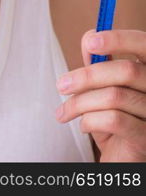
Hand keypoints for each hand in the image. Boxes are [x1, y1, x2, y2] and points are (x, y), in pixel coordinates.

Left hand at [54, 28, 145, 161]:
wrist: (122, 160)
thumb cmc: (114, 120)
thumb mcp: (104, 89)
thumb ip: (100, 64)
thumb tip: (90, 38)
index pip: (145, 44)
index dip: (119, 39)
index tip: (90, 42)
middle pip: (127, 70)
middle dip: (86, 76)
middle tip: (61, 85)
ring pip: (115, 96)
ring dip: (79, 103)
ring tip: (64, 112)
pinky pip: (115, 120)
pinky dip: (90, 121)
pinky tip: (84, 126)